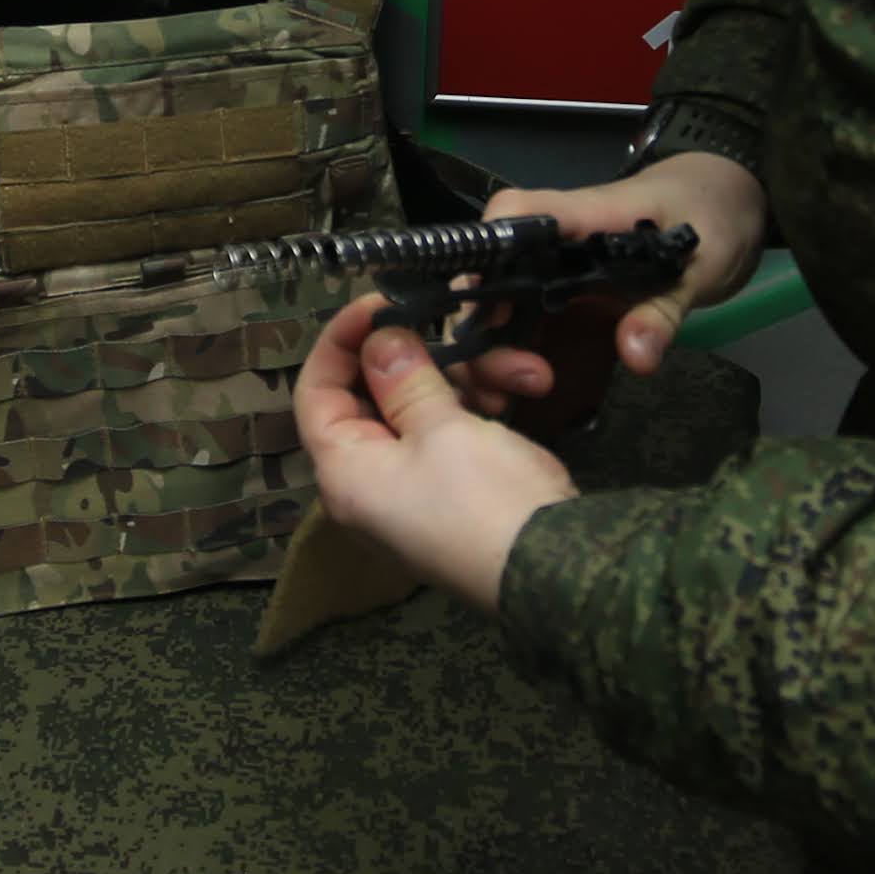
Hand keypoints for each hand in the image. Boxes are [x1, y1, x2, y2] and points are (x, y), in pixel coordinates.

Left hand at [296, 296, 579, 611]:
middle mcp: (371, 483)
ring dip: (473, 378)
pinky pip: (458, 434)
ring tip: (521, 370)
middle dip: (428, 357)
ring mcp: (416, 489)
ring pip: (428, 409)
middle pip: (377, 396)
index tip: (380, 301)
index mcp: (345, 471)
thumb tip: (377, 340)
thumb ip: (404, 378)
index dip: (341, 340)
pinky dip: (486, 409)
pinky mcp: (458, 492)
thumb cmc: (484, 501)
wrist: (559, 572)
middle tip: (460, 324)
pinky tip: (527, 387)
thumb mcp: (442, 428)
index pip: (315, 392)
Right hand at [438, 152, 771, 426]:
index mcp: (578, 215)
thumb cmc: (708, 215)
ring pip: (491, 310)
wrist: (721, 208)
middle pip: (485, 278)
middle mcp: (549, 242)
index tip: (488, 328)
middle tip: (512, 388)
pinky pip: (517, 330)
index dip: (483, 266)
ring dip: (486, 358)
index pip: (510, 219)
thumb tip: (635, 356)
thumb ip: (664, 309)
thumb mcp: (700, 265)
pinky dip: (506, 363)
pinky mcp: (558, 300)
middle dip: (481, 338)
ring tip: (501, 403)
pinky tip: (509, 400)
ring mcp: (549, 273)